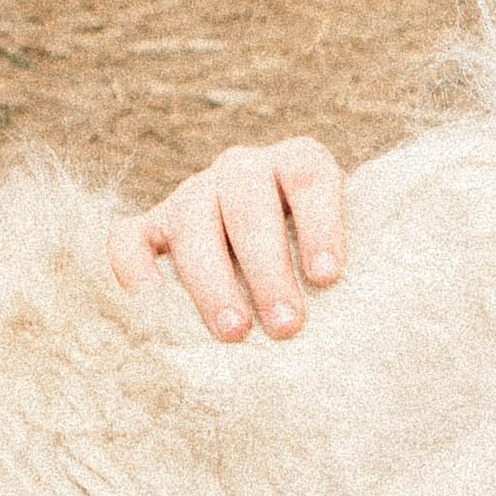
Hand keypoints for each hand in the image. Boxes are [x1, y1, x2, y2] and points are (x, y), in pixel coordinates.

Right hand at [107, 138, 347, 340]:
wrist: (269, 250)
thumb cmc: (317, 259)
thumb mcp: (341, 249)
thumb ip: (349, 264)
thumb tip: (367, 320)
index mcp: (296, 162)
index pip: (308, 175)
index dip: (320, 223)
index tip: (328, 278)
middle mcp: (242, 169)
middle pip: (248, 203)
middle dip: (267, 268)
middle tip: (286, 325)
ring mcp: (192, 194)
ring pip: (192, 220)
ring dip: (213, 280)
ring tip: (234, 333)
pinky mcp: (150, 226)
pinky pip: (128, 237)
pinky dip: (133, 267)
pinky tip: (152, 304)